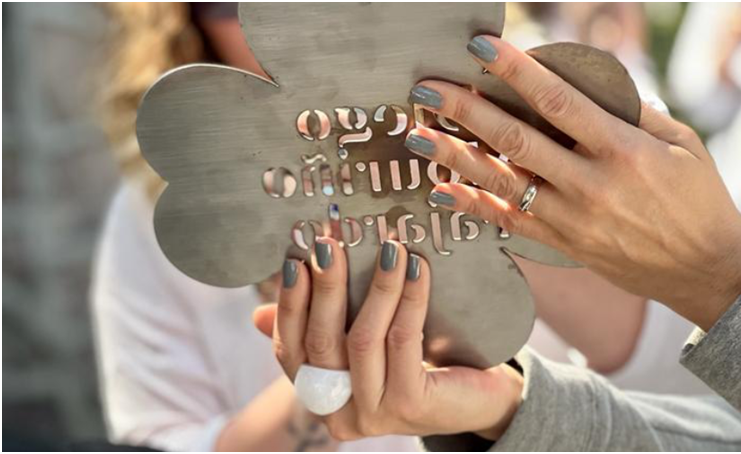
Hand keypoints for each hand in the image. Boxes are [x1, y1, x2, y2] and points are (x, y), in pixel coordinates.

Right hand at [253, 238, 523, 440]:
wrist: (479, 399)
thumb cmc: (417, 363)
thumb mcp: (365, 343)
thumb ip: (322, 327)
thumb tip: (258, 312)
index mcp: (319, 395)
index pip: (290, 349)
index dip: (290, 304)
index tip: (295, 260)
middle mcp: (339, 414)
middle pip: (322, 343)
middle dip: (326, 287)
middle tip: (330, 244)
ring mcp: (374, 413)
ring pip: (363, 339)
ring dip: (375, 287)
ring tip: (387, 247)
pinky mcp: (410, 405)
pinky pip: (403, 340)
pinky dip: (409, 298)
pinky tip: (417, 268)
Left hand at [405, 36, 740, 330]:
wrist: (704, 268)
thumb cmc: (697, 198)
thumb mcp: (682, 143)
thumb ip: (633, 112)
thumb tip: (585, 82)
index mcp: (623, 149)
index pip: (558, 101)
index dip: (515, 71)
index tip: (480, 49)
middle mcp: (591, 184)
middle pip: (515, 140)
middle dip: (466, 111)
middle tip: (427, 90)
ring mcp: (572, 218)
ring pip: (502, 182)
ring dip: (454, 156)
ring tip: (417, 135)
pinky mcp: (562, 243)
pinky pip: (508, 221)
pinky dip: (472, 204)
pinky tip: (441, 187)